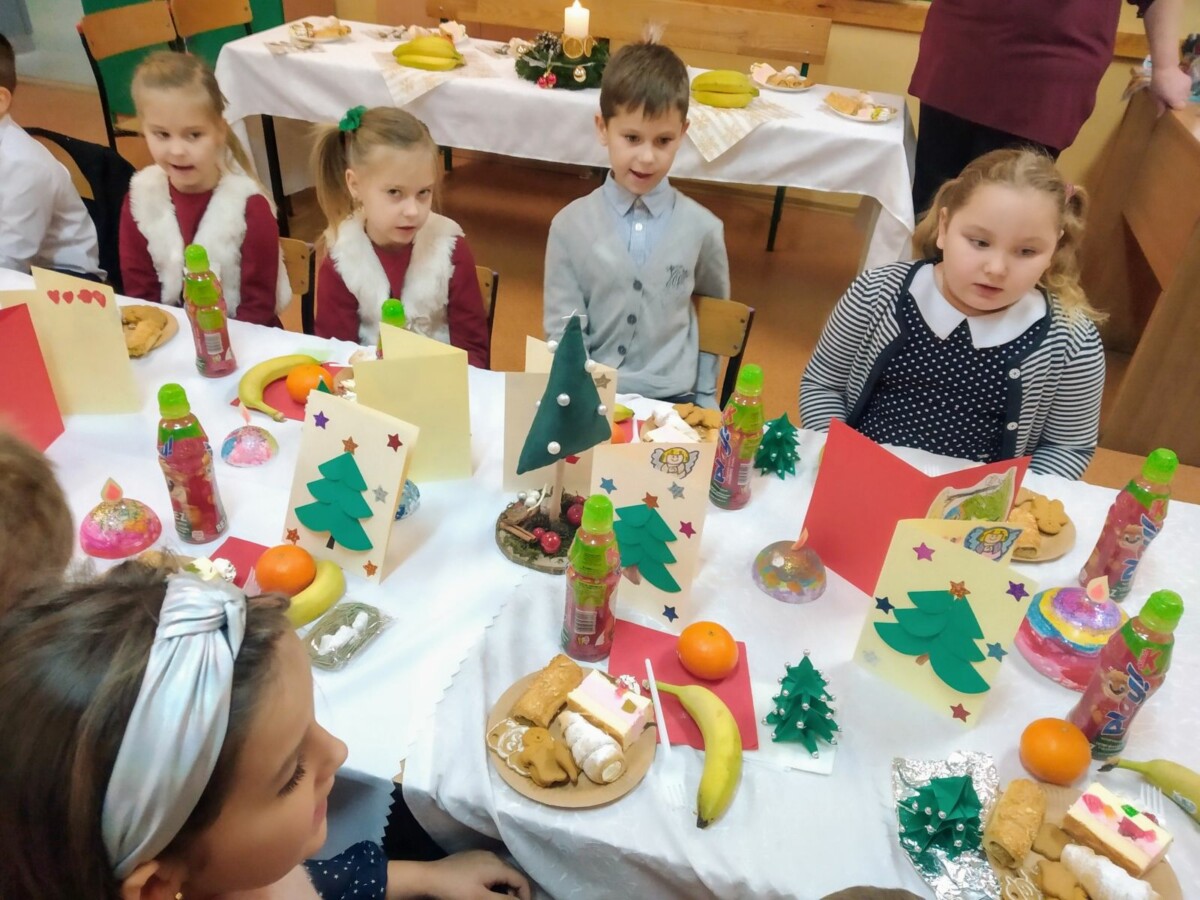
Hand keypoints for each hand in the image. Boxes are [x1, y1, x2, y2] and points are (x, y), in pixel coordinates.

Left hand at [405, 851, 530, 899]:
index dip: (525, 895)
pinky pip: (490, 868)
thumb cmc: (455, 890)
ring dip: (504, 886)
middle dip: (515, 891)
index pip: (521, 879)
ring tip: (498, 899)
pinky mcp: (471, 857)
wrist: (428, 878)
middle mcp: (492, 856)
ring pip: (501, 871)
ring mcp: (480, 855)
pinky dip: (493, 880)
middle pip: (512, 874)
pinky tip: (484, 890)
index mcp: (497, 864)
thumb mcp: (481, 899)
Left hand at [1150, 64, 1191, 112]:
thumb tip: (1159, 116)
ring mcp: (1188, 87)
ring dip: (1180, 94)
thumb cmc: (1158, 83)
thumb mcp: (1156, 96)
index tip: (1168, 104)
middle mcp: (1184, 95)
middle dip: (1177, 100)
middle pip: (1183, 101)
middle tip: (1168, 96)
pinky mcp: (1190, 80)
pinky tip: (1175, 83)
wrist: (1165, 68)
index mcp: (1176, 100)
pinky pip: (1187, 87)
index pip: (1180, 108)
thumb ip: (1160, 106)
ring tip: (1171, 89)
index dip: (1175, 107)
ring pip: (1185, 94)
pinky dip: (1182, 88)